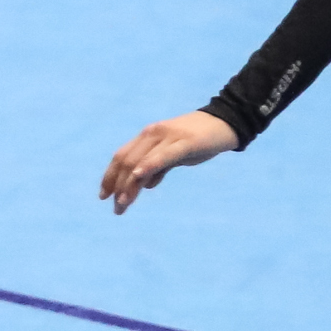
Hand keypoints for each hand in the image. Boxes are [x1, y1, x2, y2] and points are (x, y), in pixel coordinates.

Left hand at [101, 110, 239, 214]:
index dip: (110, 176)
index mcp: (148, 136)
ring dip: (129, 184)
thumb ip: (159, 166)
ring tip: (124, 203)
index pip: (121, 156)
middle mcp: (153, 134)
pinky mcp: (185, 142)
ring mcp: (168, 137)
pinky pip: (163, 155)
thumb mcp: (174, 155)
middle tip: (117, 208)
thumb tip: (145, 184)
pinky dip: (148, 166)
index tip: (104, 196)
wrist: (225, 123)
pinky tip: (139, 177)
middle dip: (118, 186)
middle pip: (127, 161)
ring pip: (141, 161)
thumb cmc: (199, 140)